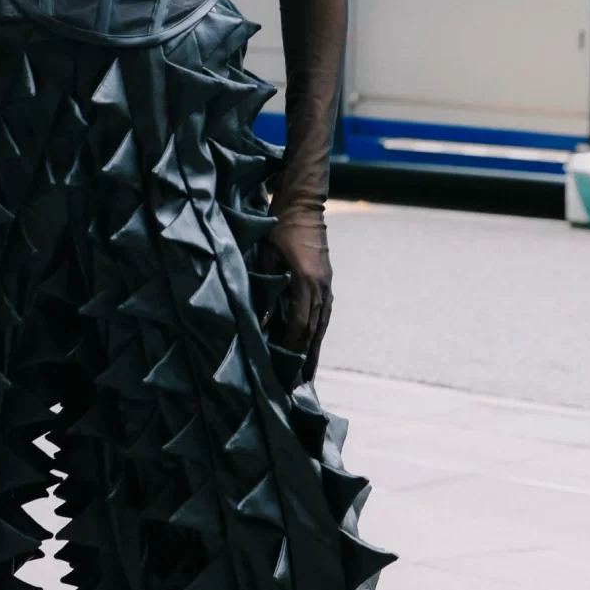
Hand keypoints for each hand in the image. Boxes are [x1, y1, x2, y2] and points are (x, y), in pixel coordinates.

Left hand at [268, 198, 331, 377]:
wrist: (304, 204)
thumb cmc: (280, 226)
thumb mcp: (266, 255)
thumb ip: (266, 290)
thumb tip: (262, 321)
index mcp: (305, 282)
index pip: (299, 324)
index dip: (291, 347)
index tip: (283, 366)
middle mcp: (320, 287)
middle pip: (314, 330)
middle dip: (306, 358)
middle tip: (299, 384)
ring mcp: (326, 284)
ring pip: (322, 324)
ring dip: (315, 349)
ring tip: (309, 373)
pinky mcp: (327, 280)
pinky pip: (324, 313)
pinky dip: (318, 331)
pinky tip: (314, 343)